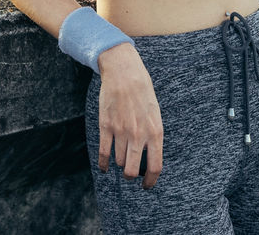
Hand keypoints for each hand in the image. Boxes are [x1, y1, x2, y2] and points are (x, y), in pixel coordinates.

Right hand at [96, 42, 162, 189]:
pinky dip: (103, 164)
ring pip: (119, 161)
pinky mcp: (106, 125)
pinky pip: (104, 152)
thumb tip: (149, 158)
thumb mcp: (155, 115)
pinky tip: (104, 168)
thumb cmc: (143, 93)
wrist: (124, 73)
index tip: (146, 186)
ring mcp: (121, 131)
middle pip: (133, 170)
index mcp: (155, 133)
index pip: (155, 167)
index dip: (150, 181)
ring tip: (121, 161)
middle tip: (130, 175)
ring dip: (120, 164)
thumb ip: (153, 137)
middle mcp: (138, 135)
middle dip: (131, 176)